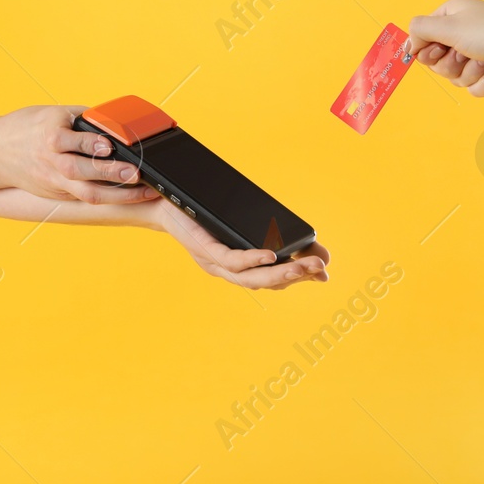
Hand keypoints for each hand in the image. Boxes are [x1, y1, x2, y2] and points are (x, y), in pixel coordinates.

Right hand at [0, 105, 163, 205]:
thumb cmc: (25, 128)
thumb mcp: (50, 113)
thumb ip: (79, 119)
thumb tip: (112, 121)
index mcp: (48, 135)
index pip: (72, 141)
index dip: (92, 144)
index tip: (111, 145)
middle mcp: (51, 161)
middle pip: (81, 170)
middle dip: (110, 172)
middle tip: (135, 173)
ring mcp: (54, 181)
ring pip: (86, 193)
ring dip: (117, 194)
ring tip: (141, 191)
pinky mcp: (56, 193)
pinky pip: (85, 198)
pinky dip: (108, 197)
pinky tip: (128, 197)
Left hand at [144, 199, 329, 289]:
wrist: (159, 201)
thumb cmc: (196, 210)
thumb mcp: (232, 220)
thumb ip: (259, 230)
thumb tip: (296, 234)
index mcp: (235, 265)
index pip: (272, 278)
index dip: (299, 278)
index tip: (324, 273)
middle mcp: (225, 269)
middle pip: (266, 283)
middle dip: (298, 278)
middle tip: (323, 271)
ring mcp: (213, 261)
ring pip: (252, 278)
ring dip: (283, 273)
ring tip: (308, 266)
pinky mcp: (203, 248)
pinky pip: (231, 261)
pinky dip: (253, 260)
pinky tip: (270, 254)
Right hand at [406, 0, 483, 96]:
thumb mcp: (449, 26)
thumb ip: (420, 30)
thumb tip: (408, 43)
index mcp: (449, 17)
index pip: (421, 41)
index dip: (428, 52)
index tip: (440, 50)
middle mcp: (461, 34)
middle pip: (437, 65)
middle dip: (454, 65)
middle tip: (468, 54)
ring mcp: (477, 53)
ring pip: (457, 79)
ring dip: (473, 73)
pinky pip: (475, 87)